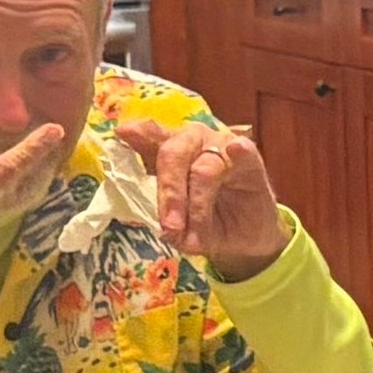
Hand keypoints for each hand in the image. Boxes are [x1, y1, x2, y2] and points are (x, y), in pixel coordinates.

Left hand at [111, 110, 289, 281]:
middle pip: (173, 154)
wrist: (245, 240)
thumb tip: (164, 225)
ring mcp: (222, 147)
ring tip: (197, 239)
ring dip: (198, 206)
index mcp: (171, 153)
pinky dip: (238, 150)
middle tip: (170, 228)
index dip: (139, 135)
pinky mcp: (250, 158)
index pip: (151, 139)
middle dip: (169, 193)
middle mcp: (194, 143)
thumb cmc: (207, 223)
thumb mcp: (180, 222)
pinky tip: (236, 150)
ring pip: (203, 169)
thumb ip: (166, 211)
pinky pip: (242, 150)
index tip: (122, 133)